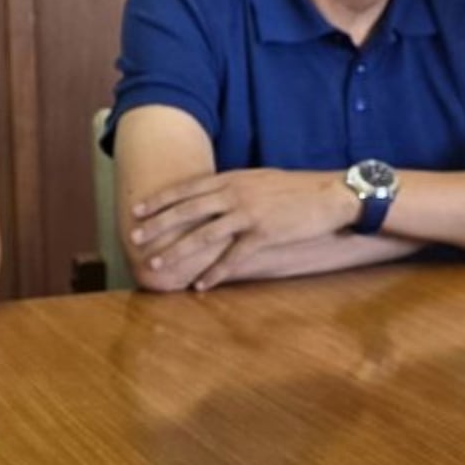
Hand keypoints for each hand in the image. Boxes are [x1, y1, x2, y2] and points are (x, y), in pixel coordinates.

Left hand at [130, 168, 357, 290]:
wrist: (330, 194)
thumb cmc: (295, 188)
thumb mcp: (259, 180)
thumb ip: (233, 187)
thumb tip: (211, 196)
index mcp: (232, 178)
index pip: (188, 188)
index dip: (160, 200)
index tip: (137, 210)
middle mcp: (236, 193)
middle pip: (187, 210)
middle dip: (158, 226)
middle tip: (134, 240)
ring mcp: (249, 214)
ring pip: (204, 235)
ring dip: (177, 252)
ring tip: (157, 266)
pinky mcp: (264, 234)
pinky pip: (234, 257)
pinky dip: (215, 273)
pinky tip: (201, 285)